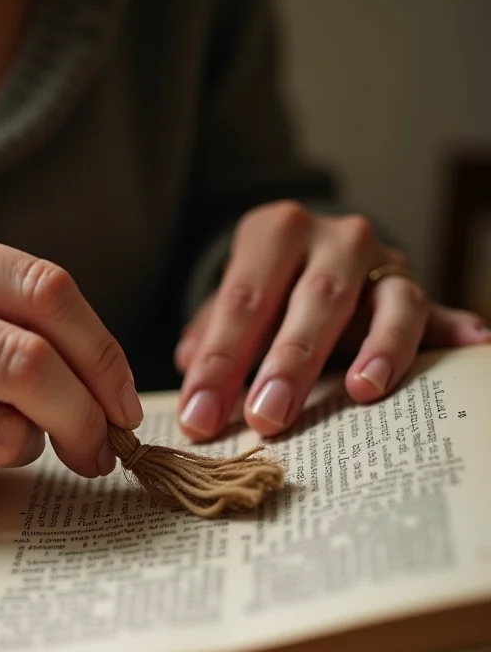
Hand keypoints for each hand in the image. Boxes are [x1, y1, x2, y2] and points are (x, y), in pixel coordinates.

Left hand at [175, 201, 490, 439]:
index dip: (219, 362)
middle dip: (288, 364)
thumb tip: (189, 368)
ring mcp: (381, 261)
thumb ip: (210, 332)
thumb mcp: (230, 301)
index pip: (242, 300)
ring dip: (378, 349)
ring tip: (365, 391)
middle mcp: (333, 238)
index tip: (199, 417)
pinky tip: (473, 345)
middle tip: (265, 418)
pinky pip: (438, 309)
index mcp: (273, 233)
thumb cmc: (263, 288)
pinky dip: (456, 327)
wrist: (311, 253)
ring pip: (388, 300)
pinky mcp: (415, 287)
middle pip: (314, 301)